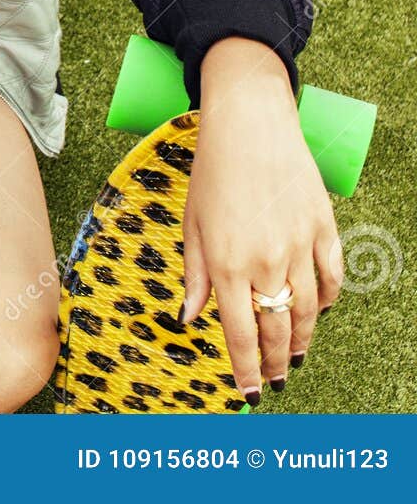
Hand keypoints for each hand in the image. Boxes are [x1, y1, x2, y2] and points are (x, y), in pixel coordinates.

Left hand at [181, 38, 344, 404]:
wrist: (249, 127)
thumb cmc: (211, 173)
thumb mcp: (191, 224)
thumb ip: (193, 274)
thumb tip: (189, 318)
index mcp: (225, 264)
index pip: (240, 334)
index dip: (244, 369)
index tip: (247, 393)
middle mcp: (265, 262)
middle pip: (277, 331)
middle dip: (275, 364)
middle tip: (273, 382)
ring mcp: (299, 247)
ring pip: (306, 312)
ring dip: (300, 340)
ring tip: (294, 358)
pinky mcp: (324, 230)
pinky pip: (330, 279)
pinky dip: (324, 302)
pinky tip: (314, 313)